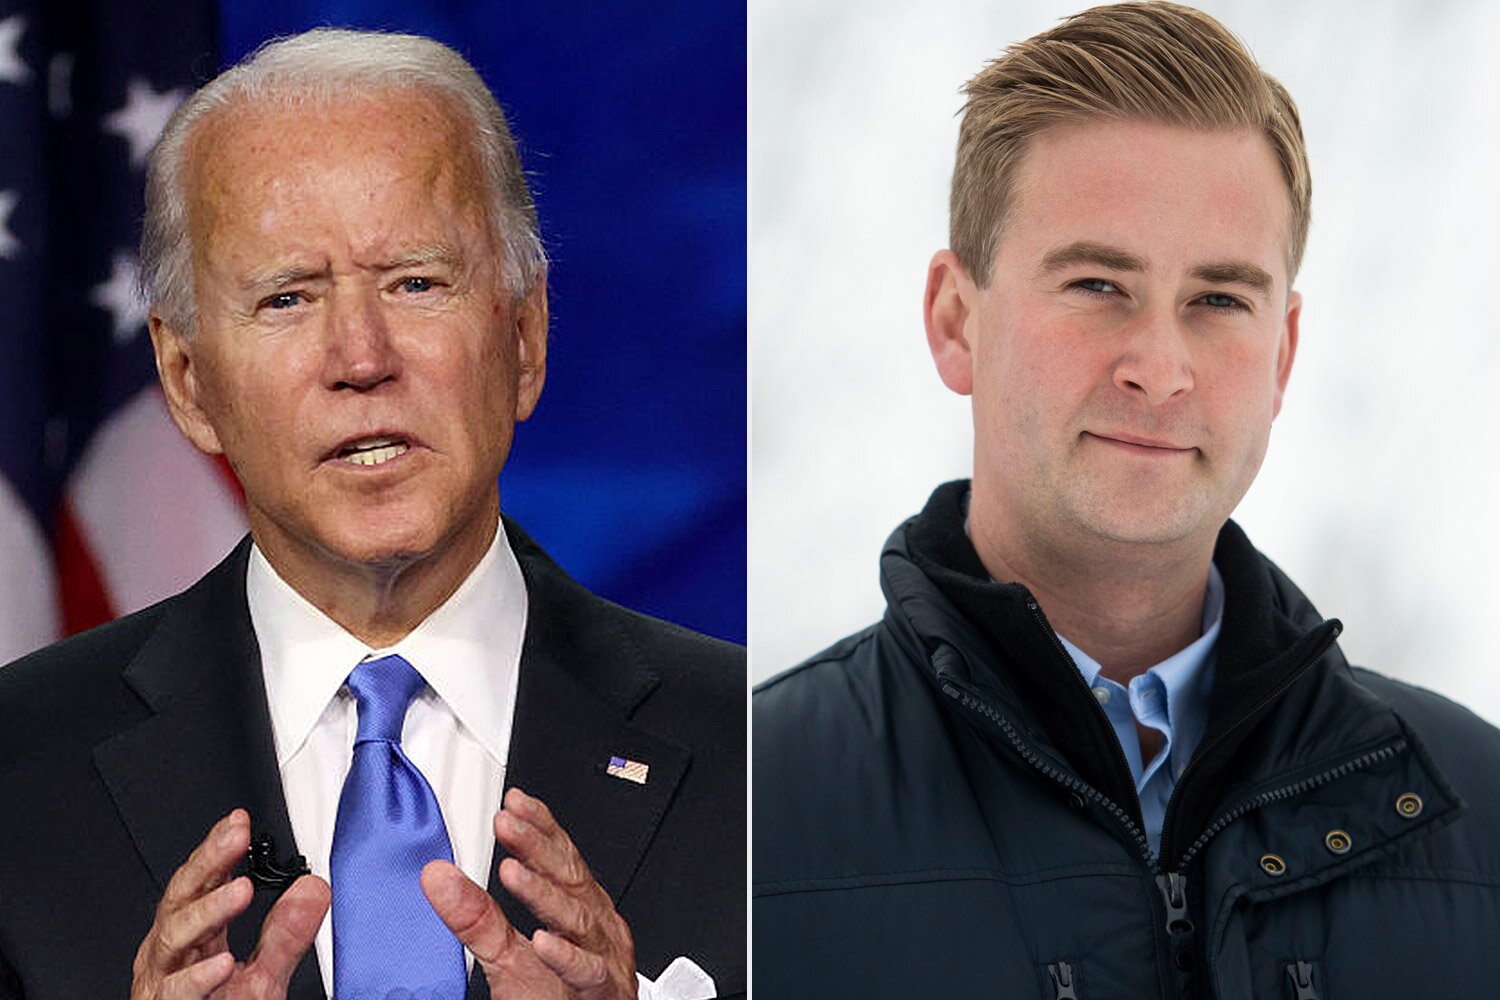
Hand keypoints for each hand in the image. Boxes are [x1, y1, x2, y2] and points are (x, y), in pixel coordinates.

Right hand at [130, 809, 329, 999]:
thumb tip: (313, 889)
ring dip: (207, 912)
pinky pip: (176, 994)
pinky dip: (198, 978)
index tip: (239, 822)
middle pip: (181, 898)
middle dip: (207, 864)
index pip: (202, 883)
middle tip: (235, 838)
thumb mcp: (263, 977)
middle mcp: (173, 956)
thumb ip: (286, 934)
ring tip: (240, 891)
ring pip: (172, 939)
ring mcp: (163, 984)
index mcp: (195, 939)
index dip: (217, 850)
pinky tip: (222, 964)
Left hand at [421, 788, 637, 999]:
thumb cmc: (558, 997)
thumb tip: (436, 876)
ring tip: (513, 873)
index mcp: (580, 908)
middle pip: (569, 877)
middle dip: (538, 847)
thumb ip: (477, 916)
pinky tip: (544, 943)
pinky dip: (567, 958)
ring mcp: (604, 957)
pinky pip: (588, 973)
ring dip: (545, 895)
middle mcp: (596, 926)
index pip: (562, 858)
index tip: (513, 802)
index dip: (540, 828)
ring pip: (577, 920)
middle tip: (506, 823)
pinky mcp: (603, 994)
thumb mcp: (508, 955)